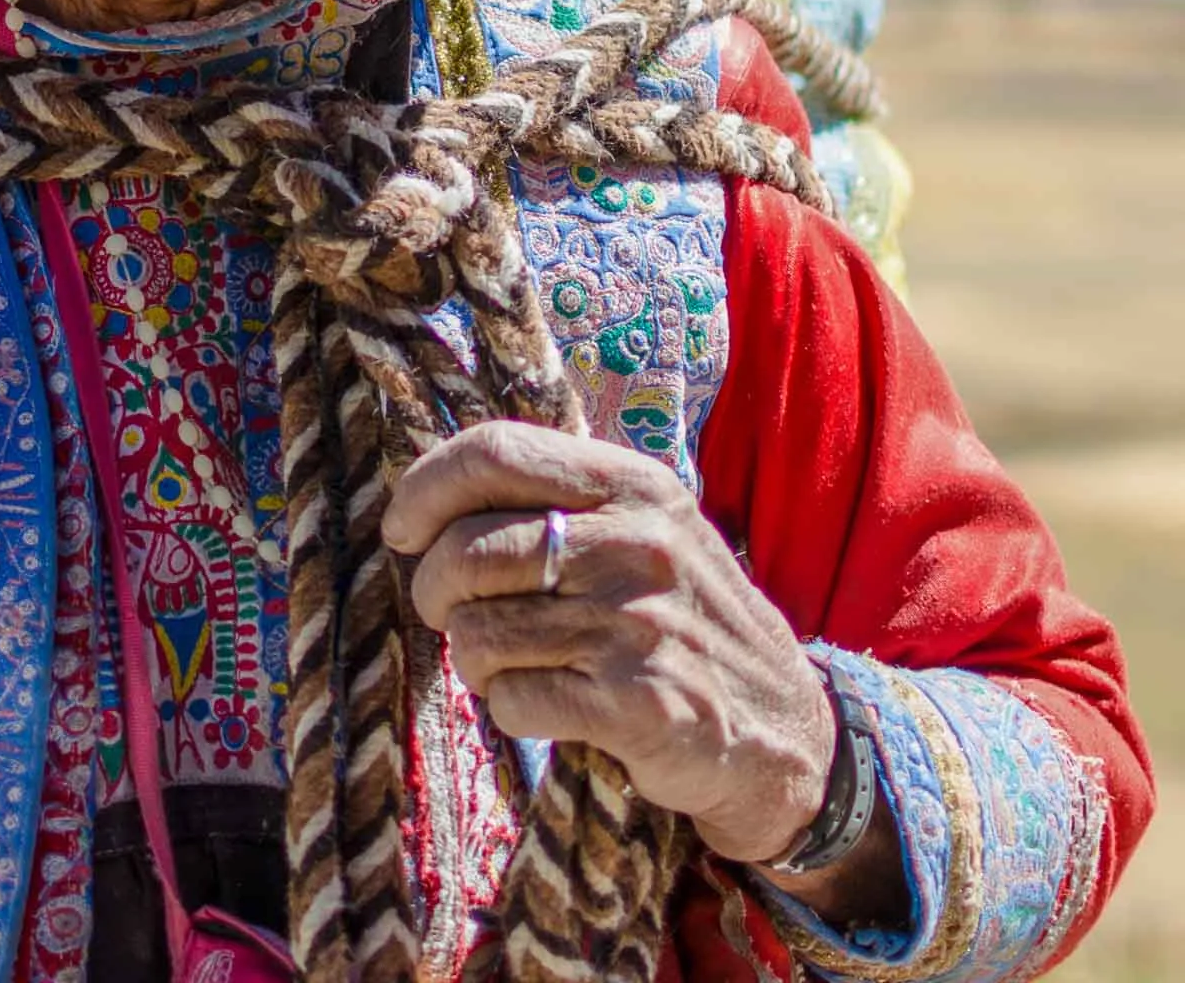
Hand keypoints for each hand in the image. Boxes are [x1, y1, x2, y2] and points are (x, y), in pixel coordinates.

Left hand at [380, 422, 832, 866]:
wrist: (784, 731)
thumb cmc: (679, 617)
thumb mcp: (640, 528)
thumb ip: (554, 497)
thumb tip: (427, 491)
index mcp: (631, 484)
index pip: (494, 453)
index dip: (424, 489)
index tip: (400, 528)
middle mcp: (637, 544)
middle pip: (468, 549)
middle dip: (433, 588)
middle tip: (447, 612)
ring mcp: (639, 624)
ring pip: (479, 631)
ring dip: (474, 658)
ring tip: (510, 663)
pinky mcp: (638, 704)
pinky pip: (513, 699)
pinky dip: (509, 708)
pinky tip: (545, 706)